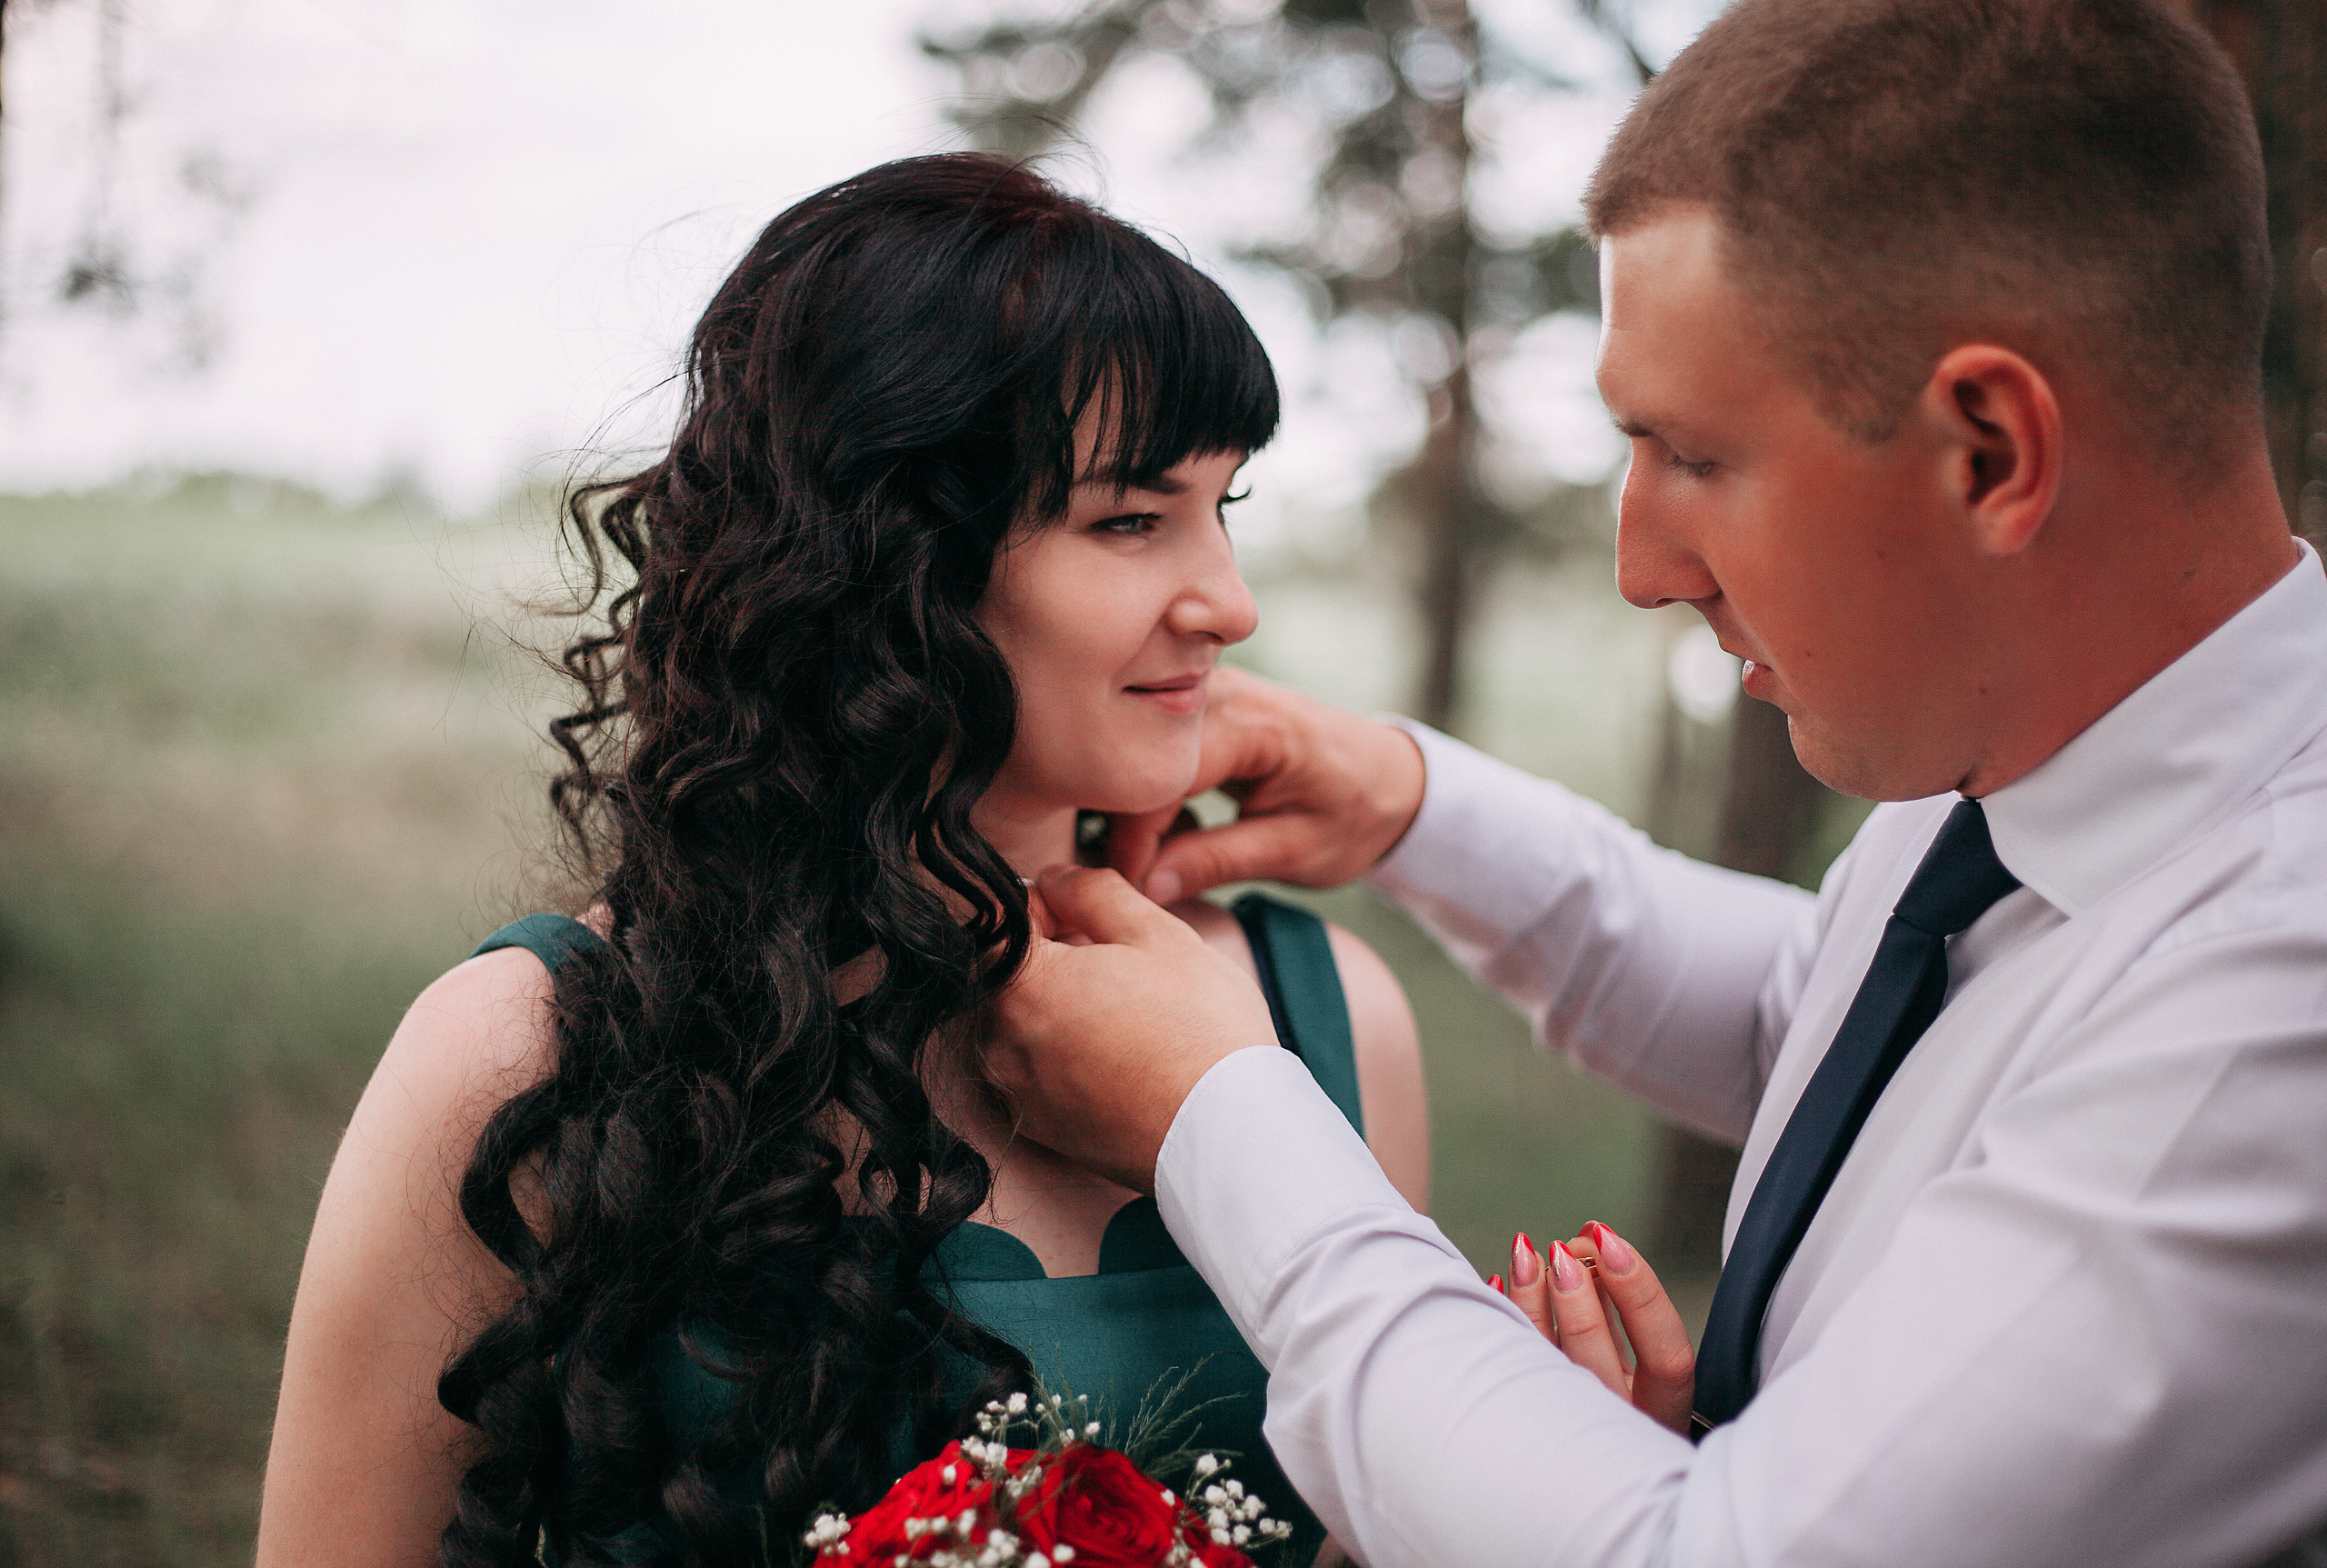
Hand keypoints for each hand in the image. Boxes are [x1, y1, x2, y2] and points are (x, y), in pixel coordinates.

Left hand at [984, 864, 1279, 1192]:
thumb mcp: (1157, 933)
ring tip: (1128, 1008)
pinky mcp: (1043, 1128)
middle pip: (1008, 976)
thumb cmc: (1200, 1028)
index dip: (1043, 905)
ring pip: (1024, 1024)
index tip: (1086, 911)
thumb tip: (1055, 879)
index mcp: (1022, 986)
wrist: (1228, 1137)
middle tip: (1120, 959)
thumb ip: (1092, 890)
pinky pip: (1041, 1071)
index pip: (998, 923)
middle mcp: (1002, 1043)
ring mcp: (1019, 1092)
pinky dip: (1070, 1053)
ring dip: (1062, 1005)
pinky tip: (1124, 1052)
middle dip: (1054, 956)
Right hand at [1106, 667, 1427, 903]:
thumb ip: (1217, 863)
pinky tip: (1181, 825)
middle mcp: (1222, 691)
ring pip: (1137, 749)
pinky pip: (1152, 746)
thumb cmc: (1355, 814)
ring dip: (1136, 806)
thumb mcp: (1294, 851)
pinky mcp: (1200, 703)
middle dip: (1125, 820)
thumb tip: (1145, 886)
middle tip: (1140, 876)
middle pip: (1139, 755)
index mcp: (1254, 724)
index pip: (1160, 776)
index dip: (1134, 837)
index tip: (1133, 886)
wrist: (1391, 776)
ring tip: (1166, 854)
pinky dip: (1151, 790)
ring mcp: (1207, 690)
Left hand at [1498, 1222, 1694, 1434]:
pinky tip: (1499, 1281)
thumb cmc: (1618, 1394)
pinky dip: (1504, 1320)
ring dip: (1532, 1301)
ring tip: (1524, 1252)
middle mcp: (1615, 1423)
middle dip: (1579, 1298)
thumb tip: (1594, 1244)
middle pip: (1596, 1363)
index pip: (1666, 1355)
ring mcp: (1567, 1427)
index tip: (1611, 1241)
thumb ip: (1622, 1312)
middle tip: (1564, 1248)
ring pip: (1543, 1365)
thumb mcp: (1637, 1364)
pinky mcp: (1522, 1416)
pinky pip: (1507, 1369)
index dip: (1641, 1293)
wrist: (1584, 1461)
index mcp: (1659, 1409)